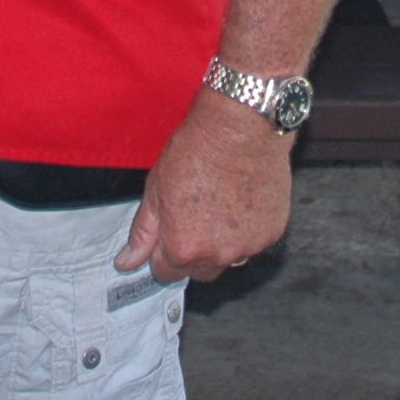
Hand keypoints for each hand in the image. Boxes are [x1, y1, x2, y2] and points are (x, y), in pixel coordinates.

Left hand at [116, 90, 292, 281]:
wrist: (242, 126)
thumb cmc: (198, 150)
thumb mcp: (156, 189)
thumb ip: (143, 233)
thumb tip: (127, 262)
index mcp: (184, 247)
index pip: (167, 273)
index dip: (164, 251)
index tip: (169, 232)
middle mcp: (218, 255)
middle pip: (200, 271)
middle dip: (194, 252)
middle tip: (195, 217)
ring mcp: (249, 246)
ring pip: (229, 259)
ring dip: (223, 243)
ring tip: (221, 205)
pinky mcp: (272, 232)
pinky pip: (255, 242)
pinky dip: (248, 229)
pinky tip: (242, 200)